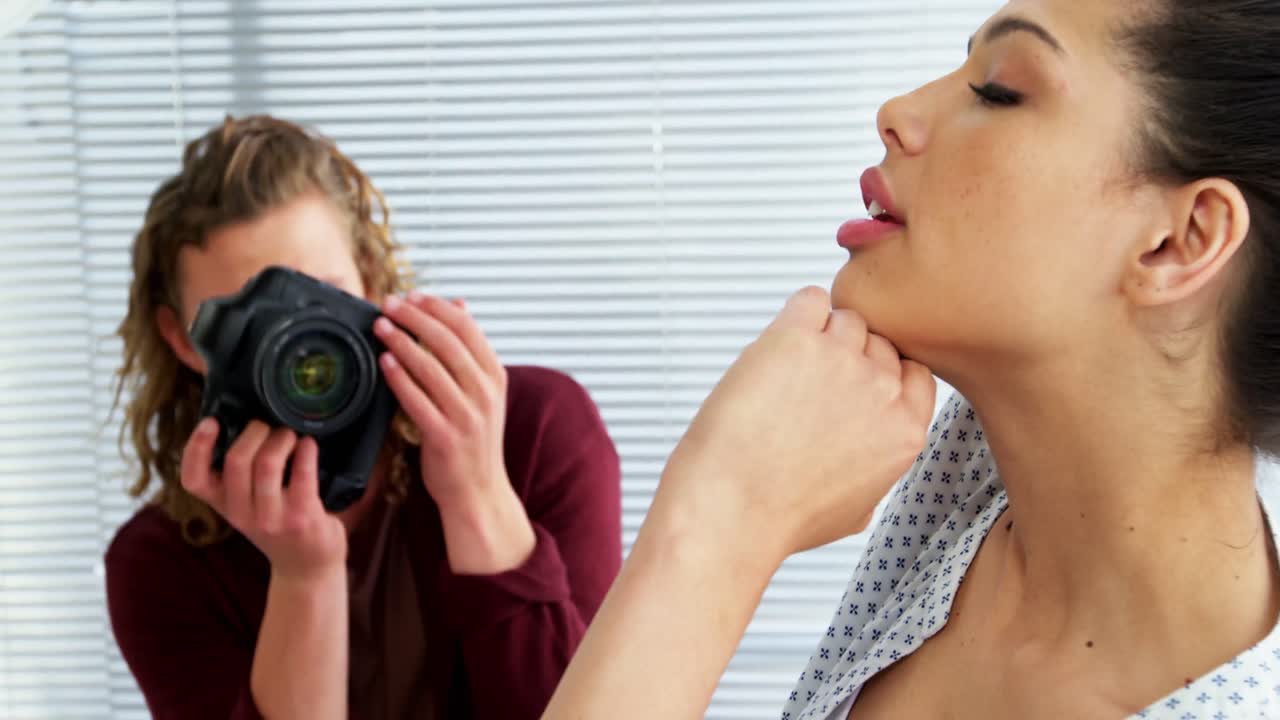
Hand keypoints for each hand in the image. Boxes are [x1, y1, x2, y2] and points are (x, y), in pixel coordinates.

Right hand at [181, 419, 347, 581]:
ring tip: (290, 435)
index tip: (211, 422)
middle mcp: (243, 514)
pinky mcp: (302, 518)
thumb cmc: (279, 528)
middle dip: (255, 432)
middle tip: (269, 426)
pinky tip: (309, 446)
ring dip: (282, 439)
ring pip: (267, 464)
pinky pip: (303, 474)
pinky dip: (307, 451)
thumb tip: (243, 425)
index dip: (196, 448)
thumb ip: (240, 479)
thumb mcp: (248, 508)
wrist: (306, 571)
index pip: (193, 479)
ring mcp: (273, 518)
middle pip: (236, 461)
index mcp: (225, 507)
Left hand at [375, 292, 534, 573]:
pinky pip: (417, 400)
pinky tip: (384, 362)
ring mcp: (467, 416)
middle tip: (388, 304)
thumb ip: (470, 350)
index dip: (436, 307)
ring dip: (402, 341)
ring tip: (380, 327)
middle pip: (448, 341)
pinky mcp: (445, 437)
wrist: (478, 491)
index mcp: (495, 377)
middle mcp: (485, 393)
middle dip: (414, 317)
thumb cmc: (474, 439)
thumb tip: (460, 303)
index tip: (411, 296)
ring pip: (430, 367)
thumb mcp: (483, 391)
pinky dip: (399, 377)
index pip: (467, 328)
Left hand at [656, 286, 935, 566]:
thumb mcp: (856, 510)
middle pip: (877, 341)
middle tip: (803, 387)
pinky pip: (811, 299)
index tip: (846, 388)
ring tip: (782, 376)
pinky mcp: (796, 339)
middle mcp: (883, 391)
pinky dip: (796, 315)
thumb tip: (872, 449)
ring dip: (817, 335)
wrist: (730, 512)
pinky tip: (773, 348)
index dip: (879, 373)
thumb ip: (879, 471)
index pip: (913, 371)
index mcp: (906, 432)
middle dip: (845, 356)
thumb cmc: (780, 517)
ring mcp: (842, 360)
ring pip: (846, 318)